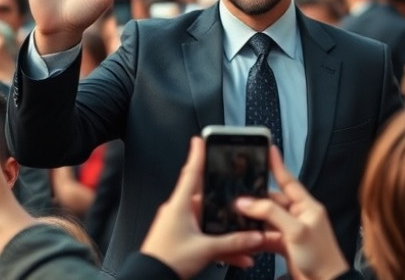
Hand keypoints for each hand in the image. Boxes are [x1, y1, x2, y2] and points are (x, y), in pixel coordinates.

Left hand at [140, 137, 266, 278]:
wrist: (150, 279)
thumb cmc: (167, 260)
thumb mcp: (205, 250)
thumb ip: (233, 243)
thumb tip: (254, 237)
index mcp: (180, 205)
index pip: (191, 173)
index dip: (197, 155)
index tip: (200, 139)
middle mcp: (179, 211)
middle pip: (207, 199)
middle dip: (226, 201)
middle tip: (238, 192)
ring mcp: (180, 225)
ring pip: (210, 222)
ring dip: (227, 232)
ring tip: (246, 240)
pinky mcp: (182, 239)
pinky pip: (206, 237)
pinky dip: (221, 245)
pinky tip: (238, 256)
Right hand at [235, 146, 348, 279]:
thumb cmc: (321, 258)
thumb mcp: (295, 230)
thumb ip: (271, 213)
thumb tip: (248, 202)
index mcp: (307, 206)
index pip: (289, 180)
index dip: (277, 165)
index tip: (268, 149)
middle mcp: (299, 215)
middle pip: (273, 201)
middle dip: (256, 199)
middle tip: (239, 196)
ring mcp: (292, 231)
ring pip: (267, 218)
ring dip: (254, 219)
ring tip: (239, 216)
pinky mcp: (285, 245)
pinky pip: (266, 235)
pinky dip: (256, 236)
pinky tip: (246, 236)